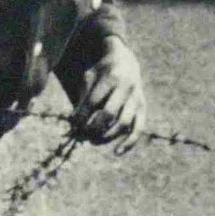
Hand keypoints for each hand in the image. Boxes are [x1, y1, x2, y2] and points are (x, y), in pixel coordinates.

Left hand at [73, 37, 145, 154]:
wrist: (125, 62)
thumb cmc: (100, 72)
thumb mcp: (88, 78)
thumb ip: (82, 99)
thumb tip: (73, 124)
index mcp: (111, 77)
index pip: (93, 102)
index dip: (81, 115)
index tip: (72, 123)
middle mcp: (127, 88)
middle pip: (108, 114)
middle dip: (93, 127)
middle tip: (82, 133)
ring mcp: (136, 99)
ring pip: (123, 124)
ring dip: (107, 136)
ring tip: (93, 141)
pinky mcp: (142, 109)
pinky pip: (138, 129)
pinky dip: (129, 142)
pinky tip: (117, 152)